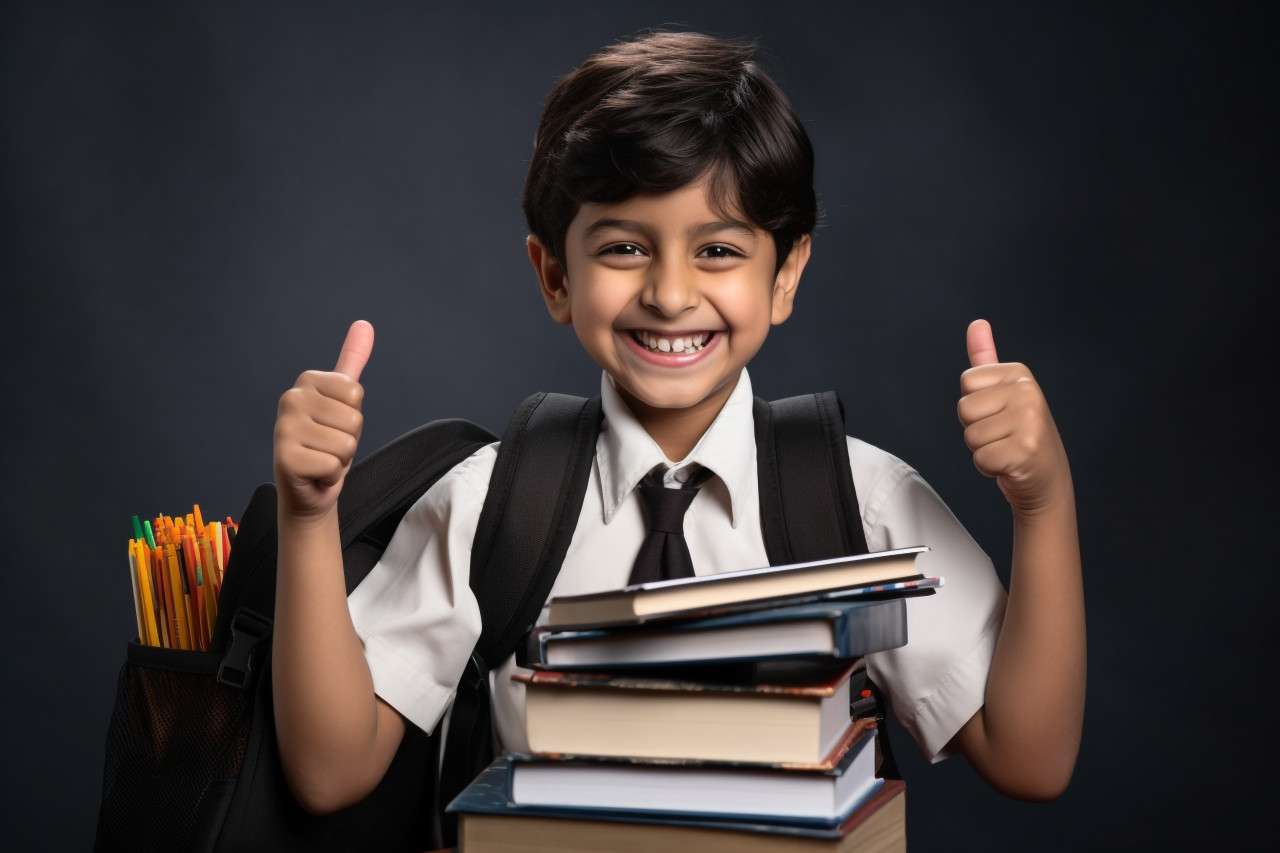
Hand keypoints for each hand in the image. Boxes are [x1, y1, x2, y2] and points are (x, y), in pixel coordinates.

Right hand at [273, 320, 374, 518]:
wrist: (308, 489)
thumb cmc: (326, 443)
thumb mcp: (343, 400)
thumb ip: (351, 361)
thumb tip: (364, 323)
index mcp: (306, 381)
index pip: (356, 393)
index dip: (353, 416)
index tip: (334, 425)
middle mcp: (290, 399)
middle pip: (353, 418)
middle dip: (348, 439)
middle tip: (327, 446)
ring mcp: (284, 428)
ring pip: (346, 443)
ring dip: (340, 459)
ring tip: (321, 458)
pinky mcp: (285, 459)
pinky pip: (333, 465)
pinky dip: (330, 475)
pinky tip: (314, 473)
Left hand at [958, 320, 1069, 516]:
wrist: (1046, 479)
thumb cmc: (1018, 434)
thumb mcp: (1003, 392)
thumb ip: (986, 357)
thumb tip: (976, 323)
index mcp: (1020, 373)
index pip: (966, 382)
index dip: (975, 405)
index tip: (999, 414)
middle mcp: (1028, 392)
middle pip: (964, 408)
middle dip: (977, 429)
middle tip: (1003, 436)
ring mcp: (1030, 420)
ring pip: (971, 436)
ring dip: (984, 449)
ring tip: (1008, 449)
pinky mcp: (1025, 450)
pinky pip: (981, 458)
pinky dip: (990, 468)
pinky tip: (1011, 465)